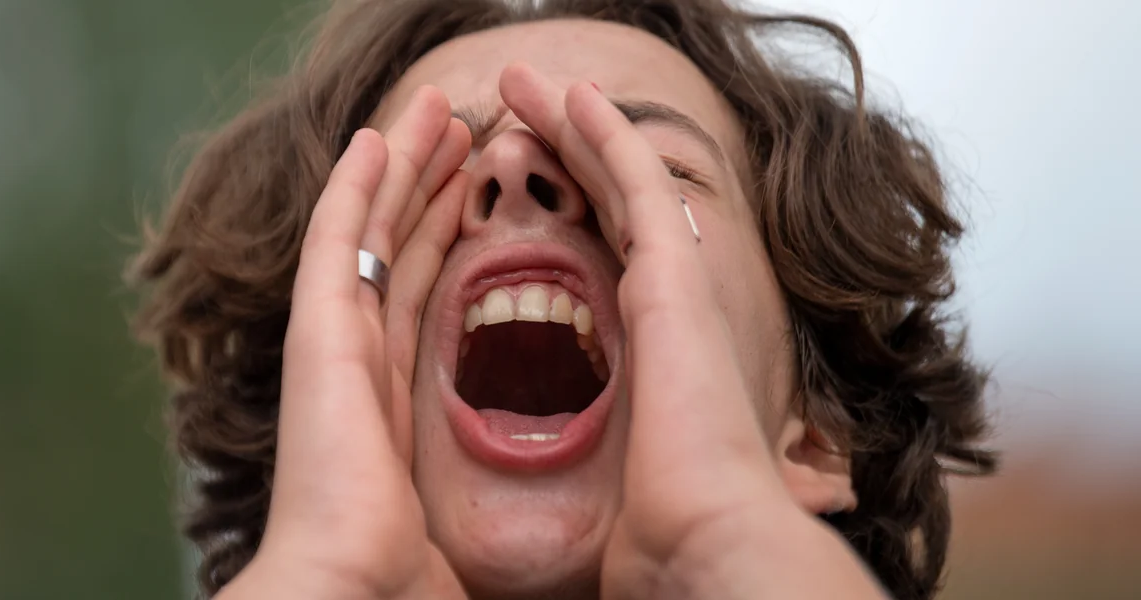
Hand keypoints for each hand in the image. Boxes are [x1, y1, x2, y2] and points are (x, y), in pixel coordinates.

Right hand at [220, 87, 471, 599]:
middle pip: (401, 254)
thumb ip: (473, 491)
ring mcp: (335, 343)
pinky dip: (357, 186)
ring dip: (404, 170)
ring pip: (374, 232)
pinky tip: (379, 137)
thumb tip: (531, 530)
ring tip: (437, 114)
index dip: (446, 243)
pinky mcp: (320, 332)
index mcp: (389, 401)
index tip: (473, 198)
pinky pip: (339, 239)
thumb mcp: (456, 514)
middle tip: (464, 136)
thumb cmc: (398, 573)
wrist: (346, 590)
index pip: (421, 299)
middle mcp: (360, 363)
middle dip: (431, 191)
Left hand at [499, 63, 884, 598]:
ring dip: (574, 126)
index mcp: (646, 350)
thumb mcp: (610, 475)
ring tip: (527, 84)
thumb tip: (574, 497)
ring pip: (619, 181)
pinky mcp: (675, 273)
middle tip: (520, 112)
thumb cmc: (662, 530)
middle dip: (565, 153)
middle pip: (608, 208)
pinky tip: (571, 96)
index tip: (531, 181)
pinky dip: (604, 135)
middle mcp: (664, 308)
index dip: (570, 211)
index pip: (602, 259)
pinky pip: (635, 182)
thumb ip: (595, 452)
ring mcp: (675, 285)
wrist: (707, 541)